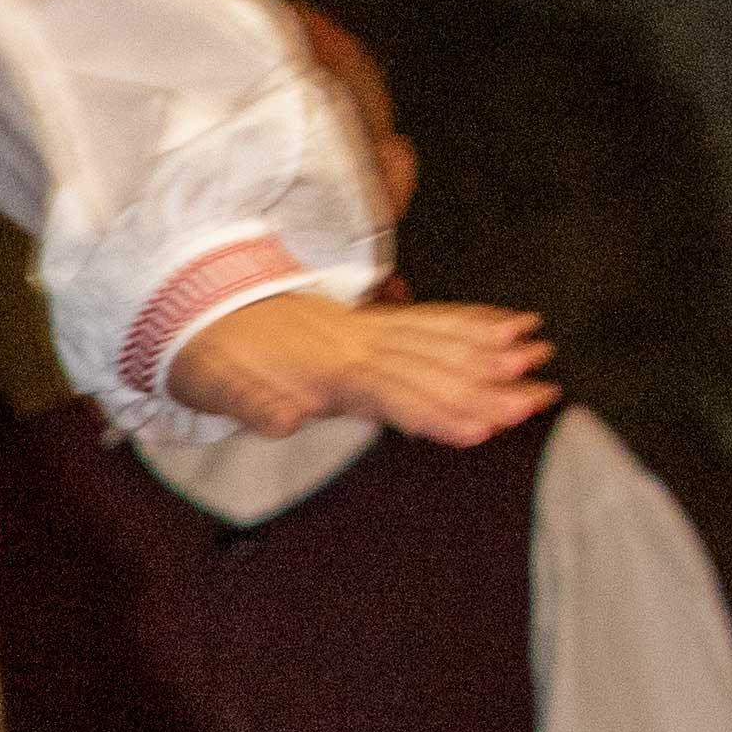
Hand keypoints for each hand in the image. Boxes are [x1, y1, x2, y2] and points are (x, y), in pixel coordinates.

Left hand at [161, 284, 554, 446]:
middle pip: (432, 365)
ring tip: (542, 357)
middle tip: (543, 397)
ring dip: (491, 350)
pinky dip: (472, 323)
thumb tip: (283, 419)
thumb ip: (249, 402)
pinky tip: (511, 327)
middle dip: (488, 384)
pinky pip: (429, 320)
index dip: (438, 411)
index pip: (394, 393)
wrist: (188, 304)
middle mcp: (354, 342)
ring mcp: (364, 328)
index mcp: (322, 368)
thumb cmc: (204, 356)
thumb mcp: (212, 384)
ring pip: (439, 339)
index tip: (484, 426)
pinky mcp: (367, 323)